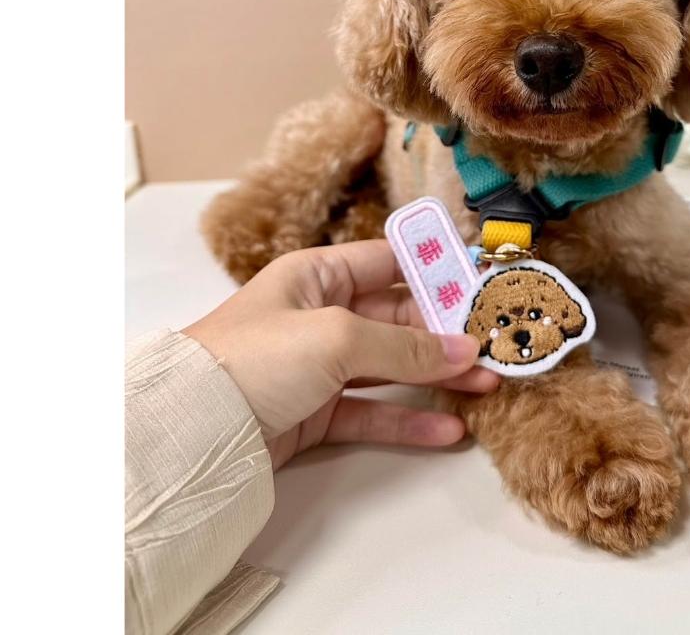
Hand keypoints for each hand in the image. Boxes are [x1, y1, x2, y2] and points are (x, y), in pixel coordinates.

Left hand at [184, 240, 498, 468]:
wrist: (192, 429)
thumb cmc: (259, 357)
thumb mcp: (337, 336)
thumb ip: (403, 345)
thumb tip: (465, 349)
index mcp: (317, 275)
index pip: (387, 262)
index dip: (434, 271)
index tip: (480, 284)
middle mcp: (321, 315)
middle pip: (397, 318)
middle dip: (445, 332)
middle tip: (494, 345)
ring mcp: (319, 366)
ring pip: (391, 367)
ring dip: (437, 376)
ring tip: (486, 385)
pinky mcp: (316, 413)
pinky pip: (373, 410)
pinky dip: (409, 418)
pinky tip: (447, 430)